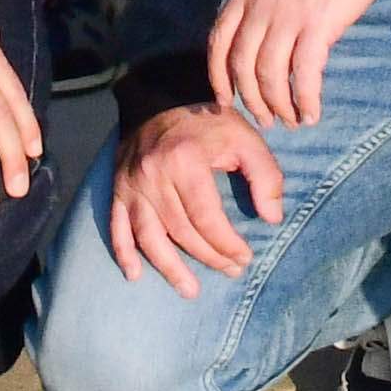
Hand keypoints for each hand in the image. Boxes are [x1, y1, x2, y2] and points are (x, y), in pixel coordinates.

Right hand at [101, 94, 285, 291]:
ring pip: (149, 237)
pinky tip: (135, 276)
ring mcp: (131, 185)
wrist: (160, 100)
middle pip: (181, 231)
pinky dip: (124, 254)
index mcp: (185, 161)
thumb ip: (265, 176)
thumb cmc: (208, 124)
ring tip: (190, 290)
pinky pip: (117, 228)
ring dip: (169, 268)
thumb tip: (272, 218)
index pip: (207, 218)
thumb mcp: (245, 138)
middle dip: (209, 257)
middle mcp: (154, 176)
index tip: (245, 257)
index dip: (227, 243)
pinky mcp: (117, 189)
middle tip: (231, 271)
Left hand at [200, 0, 390, 133]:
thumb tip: (266, 38)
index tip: (225, 99)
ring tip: (292, 121)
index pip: (219, 41)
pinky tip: (312, 113)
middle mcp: (260, 4)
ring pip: (270, 75)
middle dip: (251, 99)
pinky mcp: (318, 25)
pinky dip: (306, 100)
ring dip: (279, 105)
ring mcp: (287, 15)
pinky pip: (305, 74)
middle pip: (243, 65)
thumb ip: (265, 0)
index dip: (218, 76)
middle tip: (265, 119)